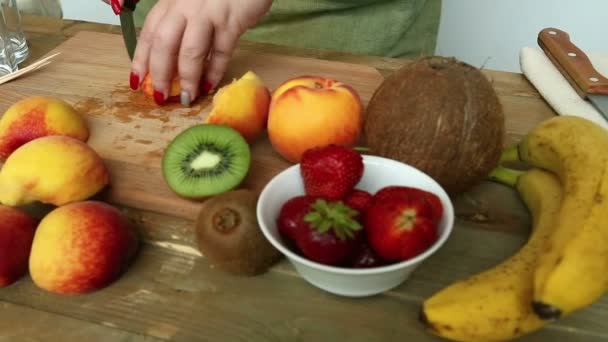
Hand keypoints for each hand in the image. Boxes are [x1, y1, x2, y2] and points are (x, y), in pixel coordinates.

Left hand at [128, 0, 271, 105]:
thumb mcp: (193, 2)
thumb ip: (181, 23)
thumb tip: (172, 60)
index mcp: (172, 2)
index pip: (149, 32)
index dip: (141, 59)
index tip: (137, 81)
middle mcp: (185, 5)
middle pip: (164, 43)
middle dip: (159, 73)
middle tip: (160, 97)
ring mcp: (208, 12)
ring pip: (190, 50)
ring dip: (187, 78)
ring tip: (186, 97)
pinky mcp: (231, 20)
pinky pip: (220, 51)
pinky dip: (215, 71)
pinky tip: (210, 85)